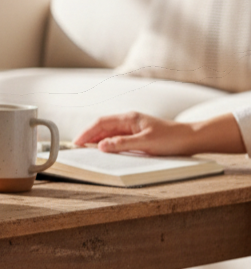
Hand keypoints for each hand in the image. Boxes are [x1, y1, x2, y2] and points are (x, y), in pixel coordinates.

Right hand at [74, 111, 244, 155]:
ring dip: (98, 139)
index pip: (102, 123)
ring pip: (110, 132)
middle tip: (77, 147)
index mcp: (130, 118)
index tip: (77, 142)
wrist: (191, 139)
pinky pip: (118, 137)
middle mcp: (130, 121)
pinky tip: (106, 150)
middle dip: (89, 135)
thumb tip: (101, 146)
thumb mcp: (146, 143)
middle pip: (104, 126)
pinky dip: (108, 143)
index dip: (87, 132)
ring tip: (87, 149)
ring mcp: (134, 127)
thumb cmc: (172, 139)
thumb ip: (122, 144)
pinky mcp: (139, 135)